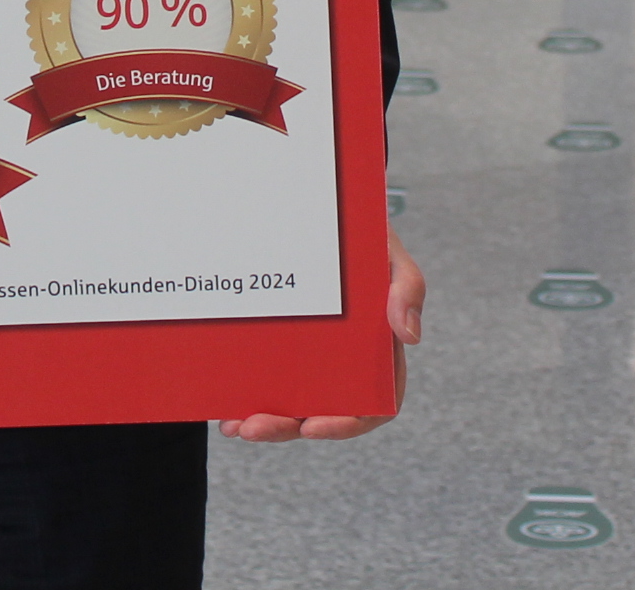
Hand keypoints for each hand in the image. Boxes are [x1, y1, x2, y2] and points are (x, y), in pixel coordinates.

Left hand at [218, 213, 422, 441]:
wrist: (316, 206)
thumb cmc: (361, 233)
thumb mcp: (388, 251)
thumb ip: (407, 286)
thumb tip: (411, 335)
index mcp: (377, 350)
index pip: (375, 402)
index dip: (347, 423)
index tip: (313, 426)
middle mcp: (344, 361)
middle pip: (323, 412)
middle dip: (288, 427)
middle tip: (252, 427)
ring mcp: (311, 355)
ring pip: (292, 403)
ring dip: (264, 421)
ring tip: (234, 424)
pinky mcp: (280, 344)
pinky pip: (267, 379)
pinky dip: (247, 397)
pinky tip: (223, 407)